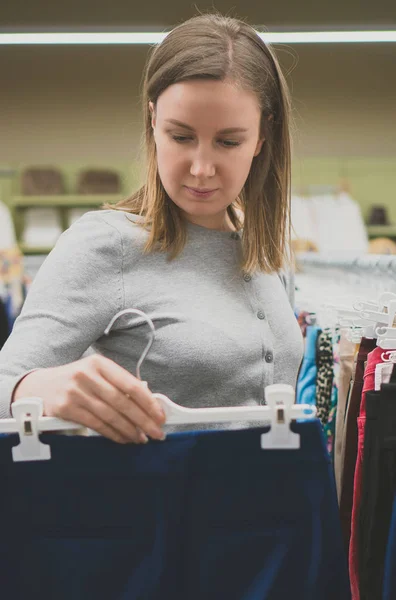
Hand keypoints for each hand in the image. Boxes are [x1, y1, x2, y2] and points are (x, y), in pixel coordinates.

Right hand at [12, 354, 166, 444]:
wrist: (39, 387)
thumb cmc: (75, 381)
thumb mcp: (96, 374)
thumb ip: (119, 385)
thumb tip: (149, 402)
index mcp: (99, 363)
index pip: (131, 384)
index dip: (148, 402)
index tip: (160, 415)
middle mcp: (87, 375)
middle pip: (123, 402)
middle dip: (143, 420)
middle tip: (156, 432)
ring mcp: (75, 392)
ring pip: (110, 415)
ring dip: (129, 430)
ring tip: (141, 438)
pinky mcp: (65, 408)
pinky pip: (96, 425)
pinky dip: (112, 434)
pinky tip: (123, 438)